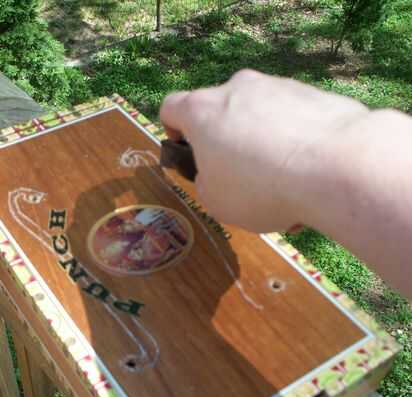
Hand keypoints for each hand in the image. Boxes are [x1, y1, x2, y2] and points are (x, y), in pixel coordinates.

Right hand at [160, 69, 368, 232]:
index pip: (171, 108)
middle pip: (220, 111)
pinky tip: (307, 175)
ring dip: (262, 144)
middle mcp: (237, 88)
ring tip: (282, 185)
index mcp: (202, 110)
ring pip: (259, 115)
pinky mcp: (312, 93)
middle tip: (240, 177)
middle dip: (226, 141)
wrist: (335, 167)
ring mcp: (277, 86)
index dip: (174, 131)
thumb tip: (216, 171)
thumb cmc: (261, 187)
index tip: (189, 153)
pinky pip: (292, 119)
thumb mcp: (214, 200)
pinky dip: (293, 142)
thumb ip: (205, 180)